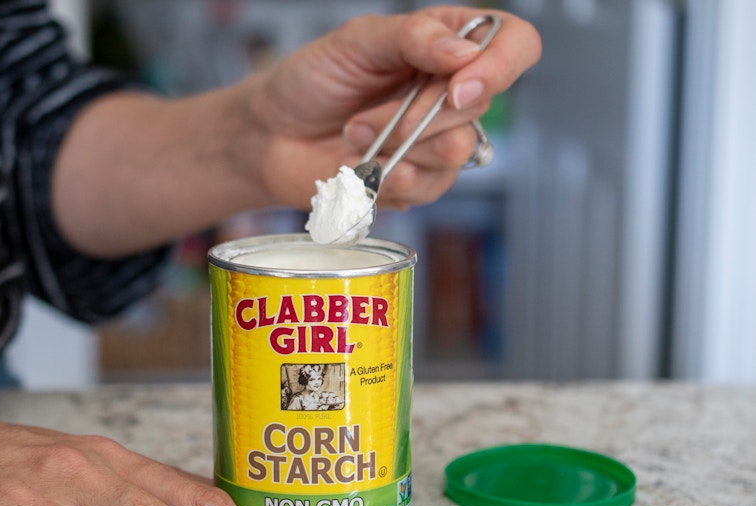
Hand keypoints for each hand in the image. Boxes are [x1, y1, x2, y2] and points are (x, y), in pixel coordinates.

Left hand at [254, 7, 540, 209]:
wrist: (273, 135)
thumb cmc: (311, 81)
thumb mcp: (357, 41)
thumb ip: (413, 38)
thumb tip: (465, 54)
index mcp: (446, 44)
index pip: (514, 46)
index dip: (500, 66)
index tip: (458, 86)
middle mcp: (450, 91)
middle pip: (481, 106)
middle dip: (419, 114)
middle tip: (367, 115)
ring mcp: (437, 140)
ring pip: (457, 151)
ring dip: (397, 146)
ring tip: (356, 135)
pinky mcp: (419, 180)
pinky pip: (430, 186)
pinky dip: (391, 178)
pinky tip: (363, 167)